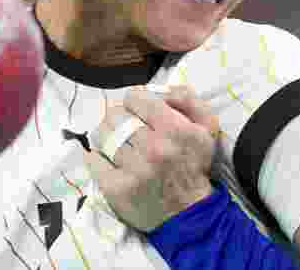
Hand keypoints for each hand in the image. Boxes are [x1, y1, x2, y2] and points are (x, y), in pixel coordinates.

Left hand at [87, 85, 219, 231]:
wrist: (188, 211)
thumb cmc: (194, 164)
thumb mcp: (206, 127)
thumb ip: (187, 99)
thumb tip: (160, 88)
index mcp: (174, 129)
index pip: (137, 98)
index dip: (135, 101)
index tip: (138, 110)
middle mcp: (153, 148)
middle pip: (116, 115)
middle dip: (119, 116)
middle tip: (125, 126)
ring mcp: (133, 169)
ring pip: (103, 135)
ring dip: (107, 135)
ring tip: (116, 141)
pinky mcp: (116, 188)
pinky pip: (94, 160)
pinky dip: (97, 156)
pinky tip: (108, 159)